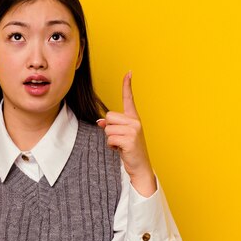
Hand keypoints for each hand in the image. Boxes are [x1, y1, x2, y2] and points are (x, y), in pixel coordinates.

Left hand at [97, 71, 156, 195]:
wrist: (140, 167)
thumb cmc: (130, 152)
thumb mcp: (120, 136)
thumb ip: (111, 126)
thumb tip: (100, 121)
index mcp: (134, 119)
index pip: (129, 99)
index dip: (127, 85)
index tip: (129, 72)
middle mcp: (135, 122)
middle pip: (109, 117)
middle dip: (109, 130)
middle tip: (119, 140)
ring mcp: (134, 130)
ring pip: (108, 129)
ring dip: (110, 140)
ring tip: (120, 146)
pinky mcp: (130, 139)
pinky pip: (110, 139)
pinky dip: (112, 146)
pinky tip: (121, 150)